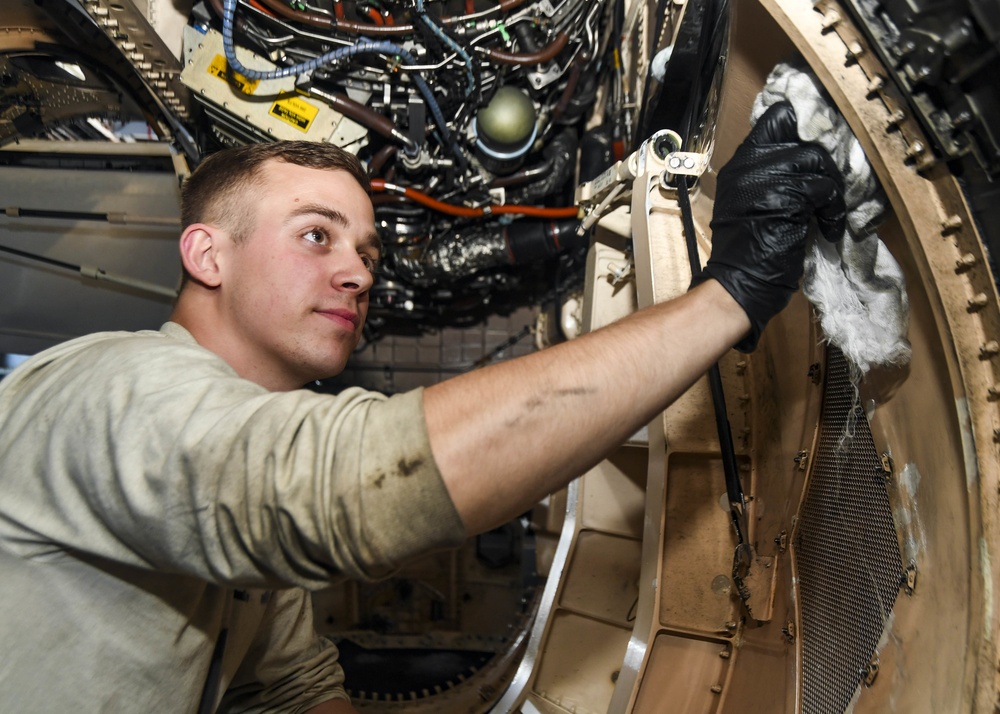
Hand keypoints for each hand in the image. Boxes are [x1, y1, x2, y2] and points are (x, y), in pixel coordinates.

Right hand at [701, 101, 845, 351]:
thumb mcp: (755, 203)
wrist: (739, 283)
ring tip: (830, 213)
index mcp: (740, 163)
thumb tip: (809, 157)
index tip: (818, 146)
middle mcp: (749, 163)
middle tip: (828, 187)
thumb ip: (773, 175)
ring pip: (817, 159)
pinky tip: (831, 228)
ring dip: (832, 188)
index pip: (777, 118)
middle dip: (823, 160)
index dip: (803, 124)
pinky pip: (824, 188)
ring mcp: (764, 177)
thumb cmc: (749, 251)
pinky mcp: (785, 195)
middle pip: (802, 134)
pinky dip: (834, 210)